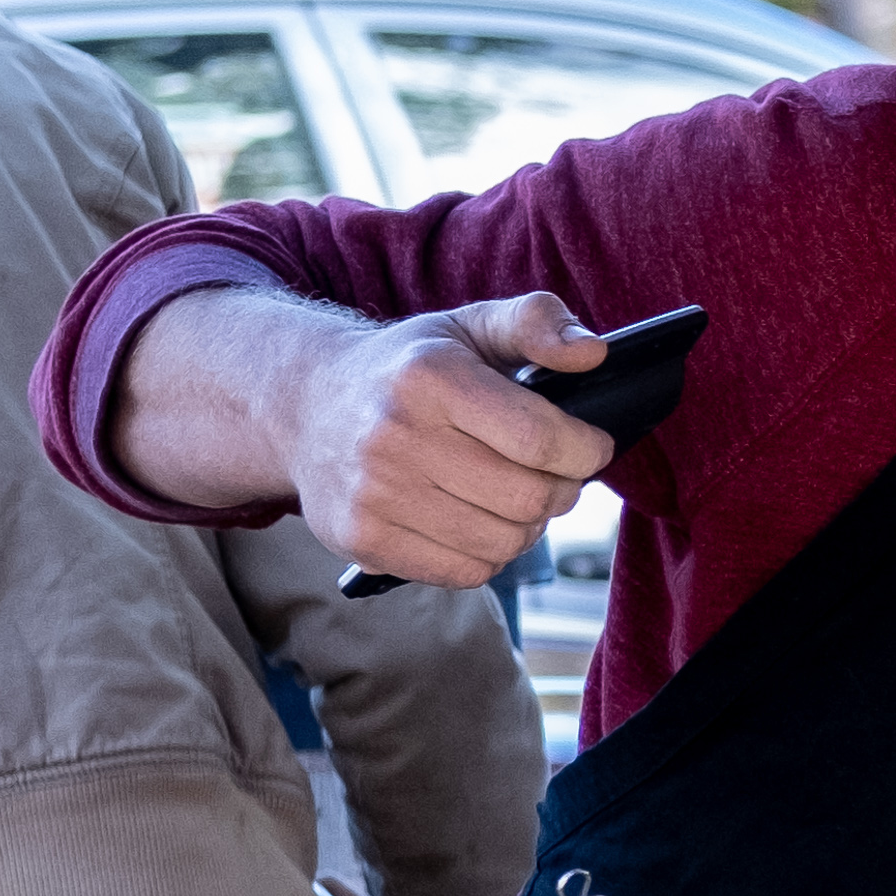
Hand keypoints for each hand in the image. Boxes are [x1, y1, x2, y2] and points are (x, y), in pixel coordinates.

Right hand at [294, 292, 617, 588]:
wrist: (303, 405)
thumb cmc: (405, 370)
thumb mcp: (467, 326)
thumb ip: (537, 322)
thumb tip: (592, 353)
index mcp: (428, 377)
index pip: (541, 439)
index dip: (586, 450)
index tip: (589, 446)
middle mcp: (392, 435)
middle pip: (530, 499)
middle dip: (560, 490)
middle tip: (551, 474)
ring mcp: (372, 493)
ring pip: (505, 542)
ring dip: (527, 526)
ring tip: (509, 495)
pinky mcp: (361, 539)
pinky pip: (467, 572)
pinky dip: (487, 554)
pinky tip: (472, 521)